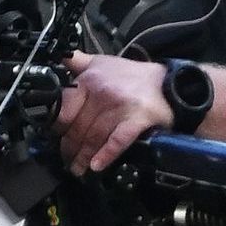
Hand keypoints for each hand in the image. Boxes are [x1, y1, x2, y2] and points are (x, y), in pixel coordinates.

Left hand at [57, 54, 177, 173]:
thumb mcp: (102, 62)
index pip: (63, 109)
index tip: (55, 137)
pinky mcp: (137, 121)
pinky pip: (117, 140)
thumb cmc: (135, 77)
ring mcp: (120, 108)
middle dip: (69, 147)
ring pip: (93, 137)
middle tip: (67, 158)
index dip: (57, 127)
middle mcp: (102, 93)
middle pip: (77, 127)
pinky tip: (97, 165)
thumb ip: (77, 63)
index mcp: (90, 80)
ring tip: (78, 168)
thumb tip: (57, 58)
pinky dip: (106, 155)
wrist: (170, 84)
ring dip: (83, 156)